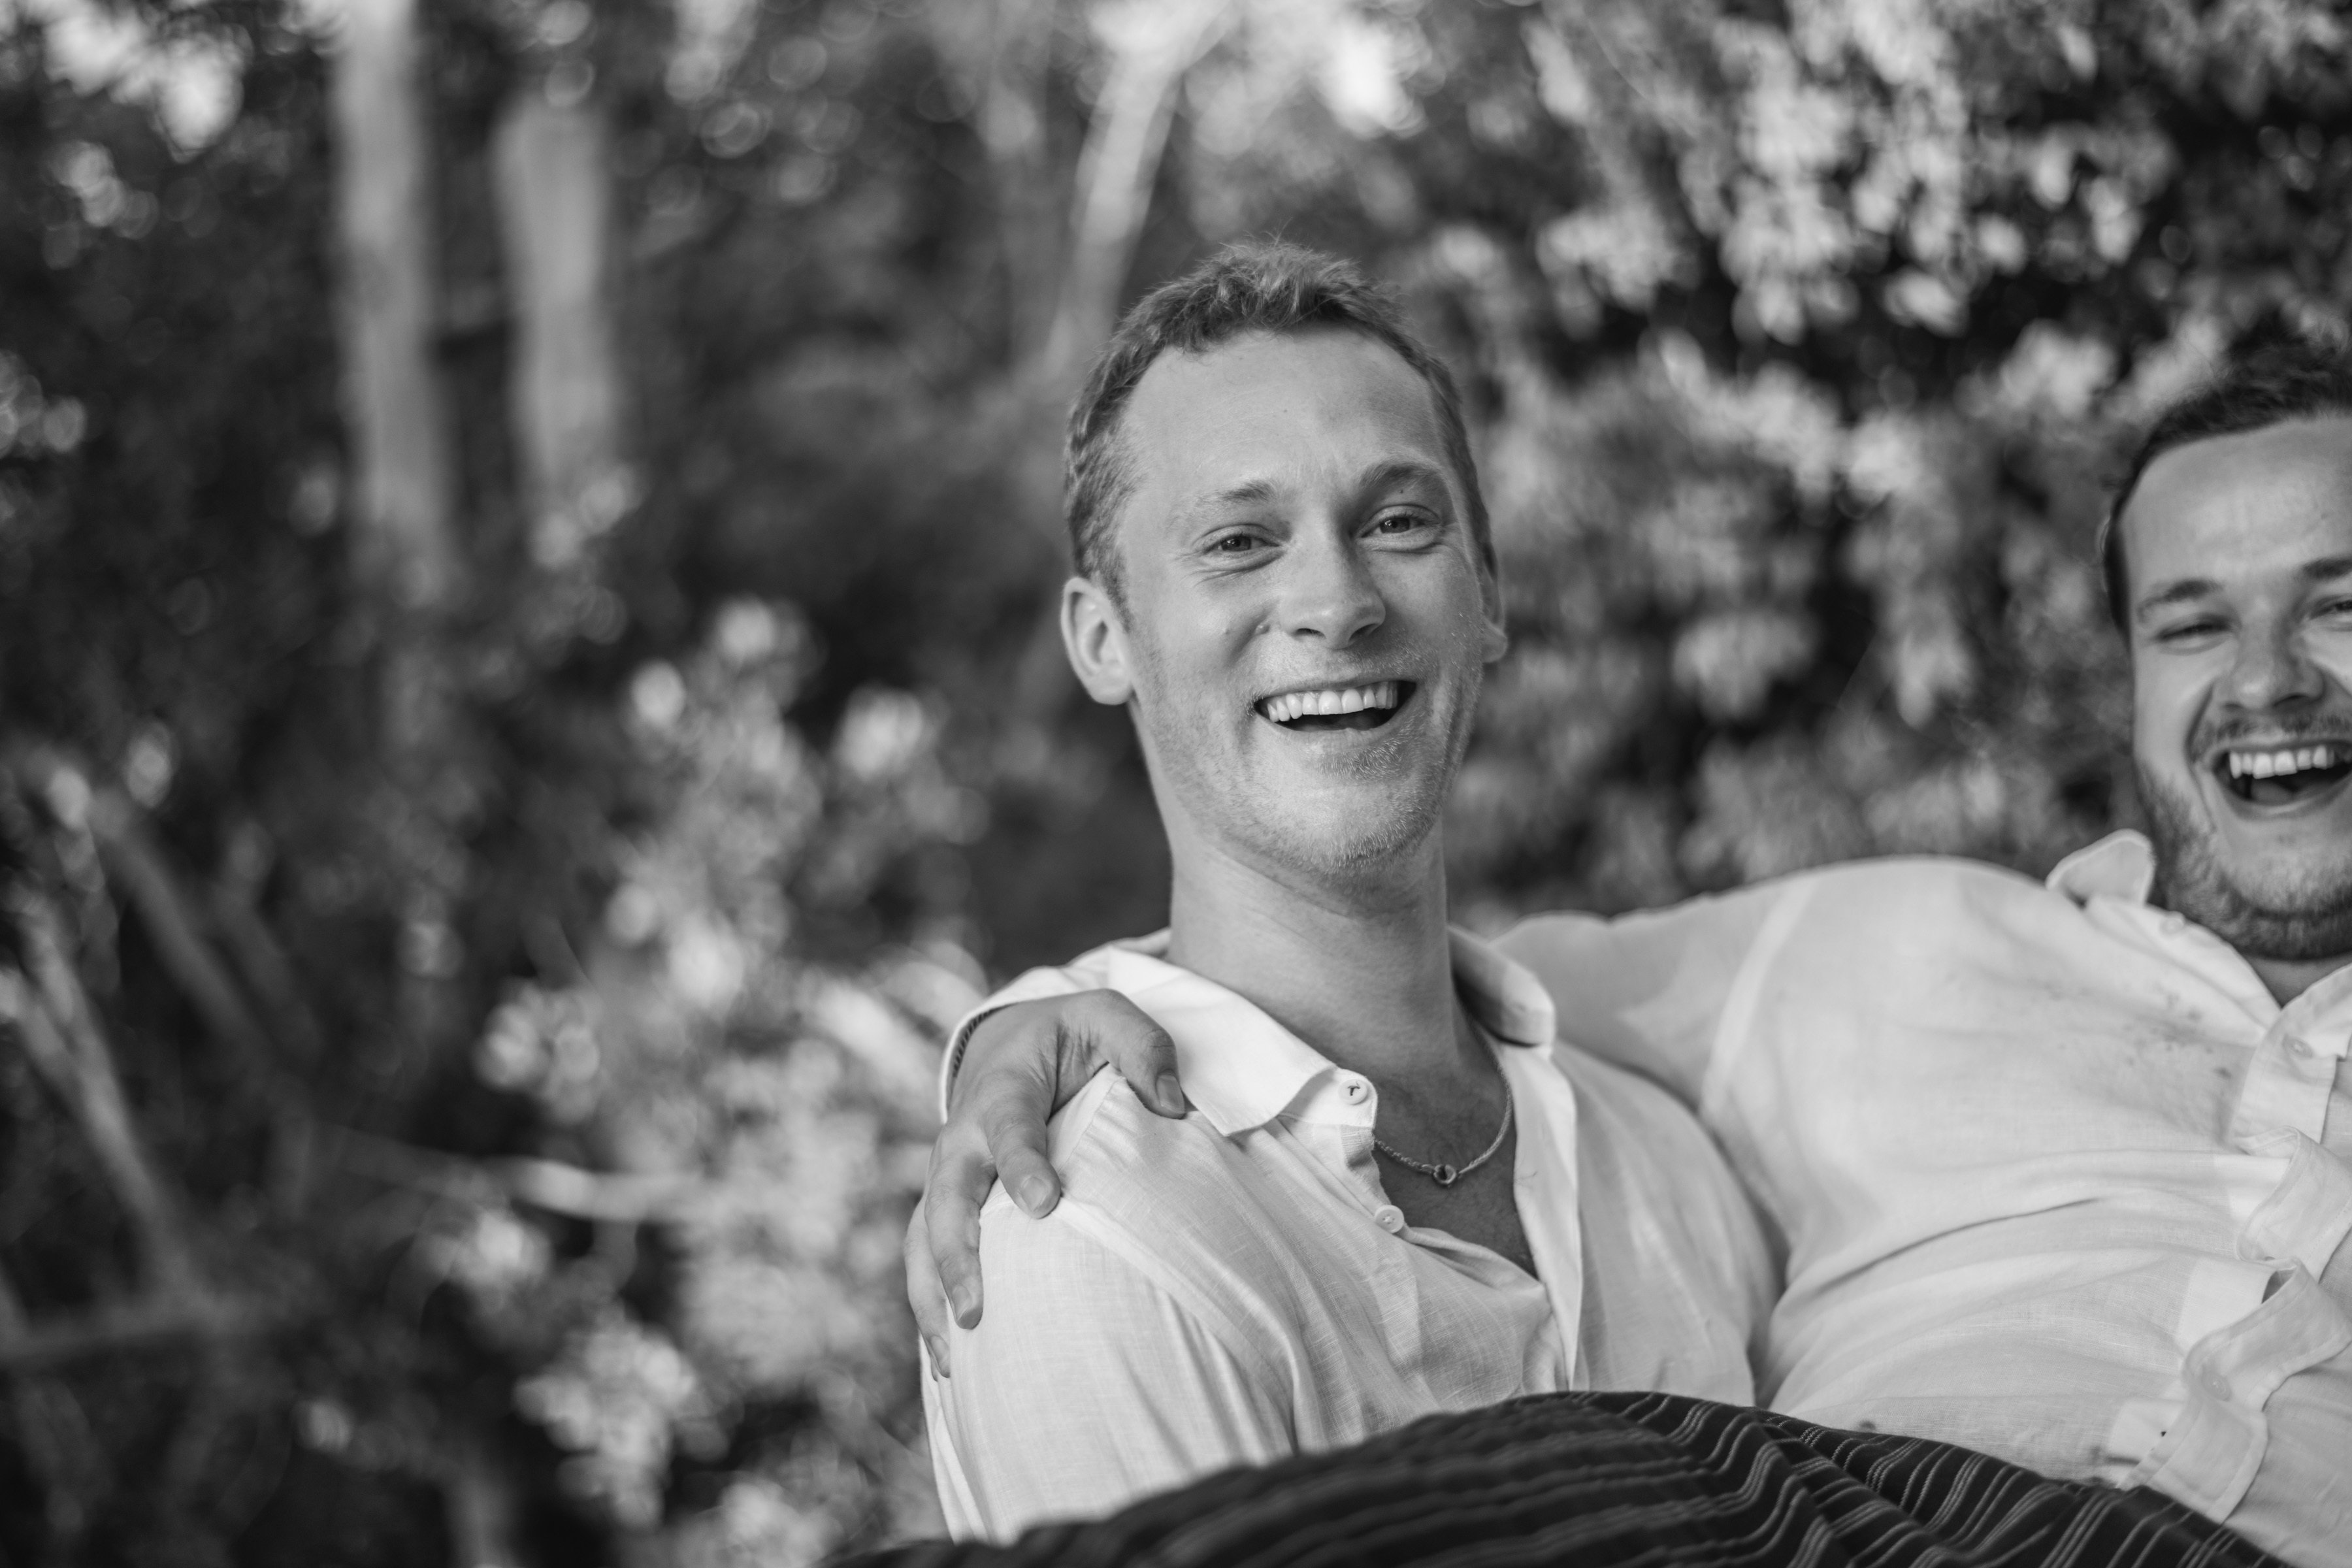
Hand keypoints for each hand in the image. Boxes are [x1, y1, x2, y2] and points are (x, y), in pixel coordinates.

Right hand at [906, 989, 1185, 1373]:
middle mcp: (962, 1139)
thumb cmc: (1067, 1037)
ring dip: (933, 1295)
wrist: (1004, 1043)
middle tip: (977, 1309)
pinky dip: (928, 1309)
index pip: (1008, 1127)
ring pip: (923, 1239)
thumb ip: (1143, 1049)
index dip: (1022, 1164)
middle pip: (947, 1199)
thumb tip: (1174, 1105)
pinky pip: (923, 1260)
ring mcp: (946, 1179)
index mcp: (1003, 1091)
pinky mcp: (942, 1209)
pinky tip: (949, 1365)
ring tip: (955, 1354)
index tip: (1043, 1204)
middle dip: (957, 1256)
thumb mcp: (1108, 1017)